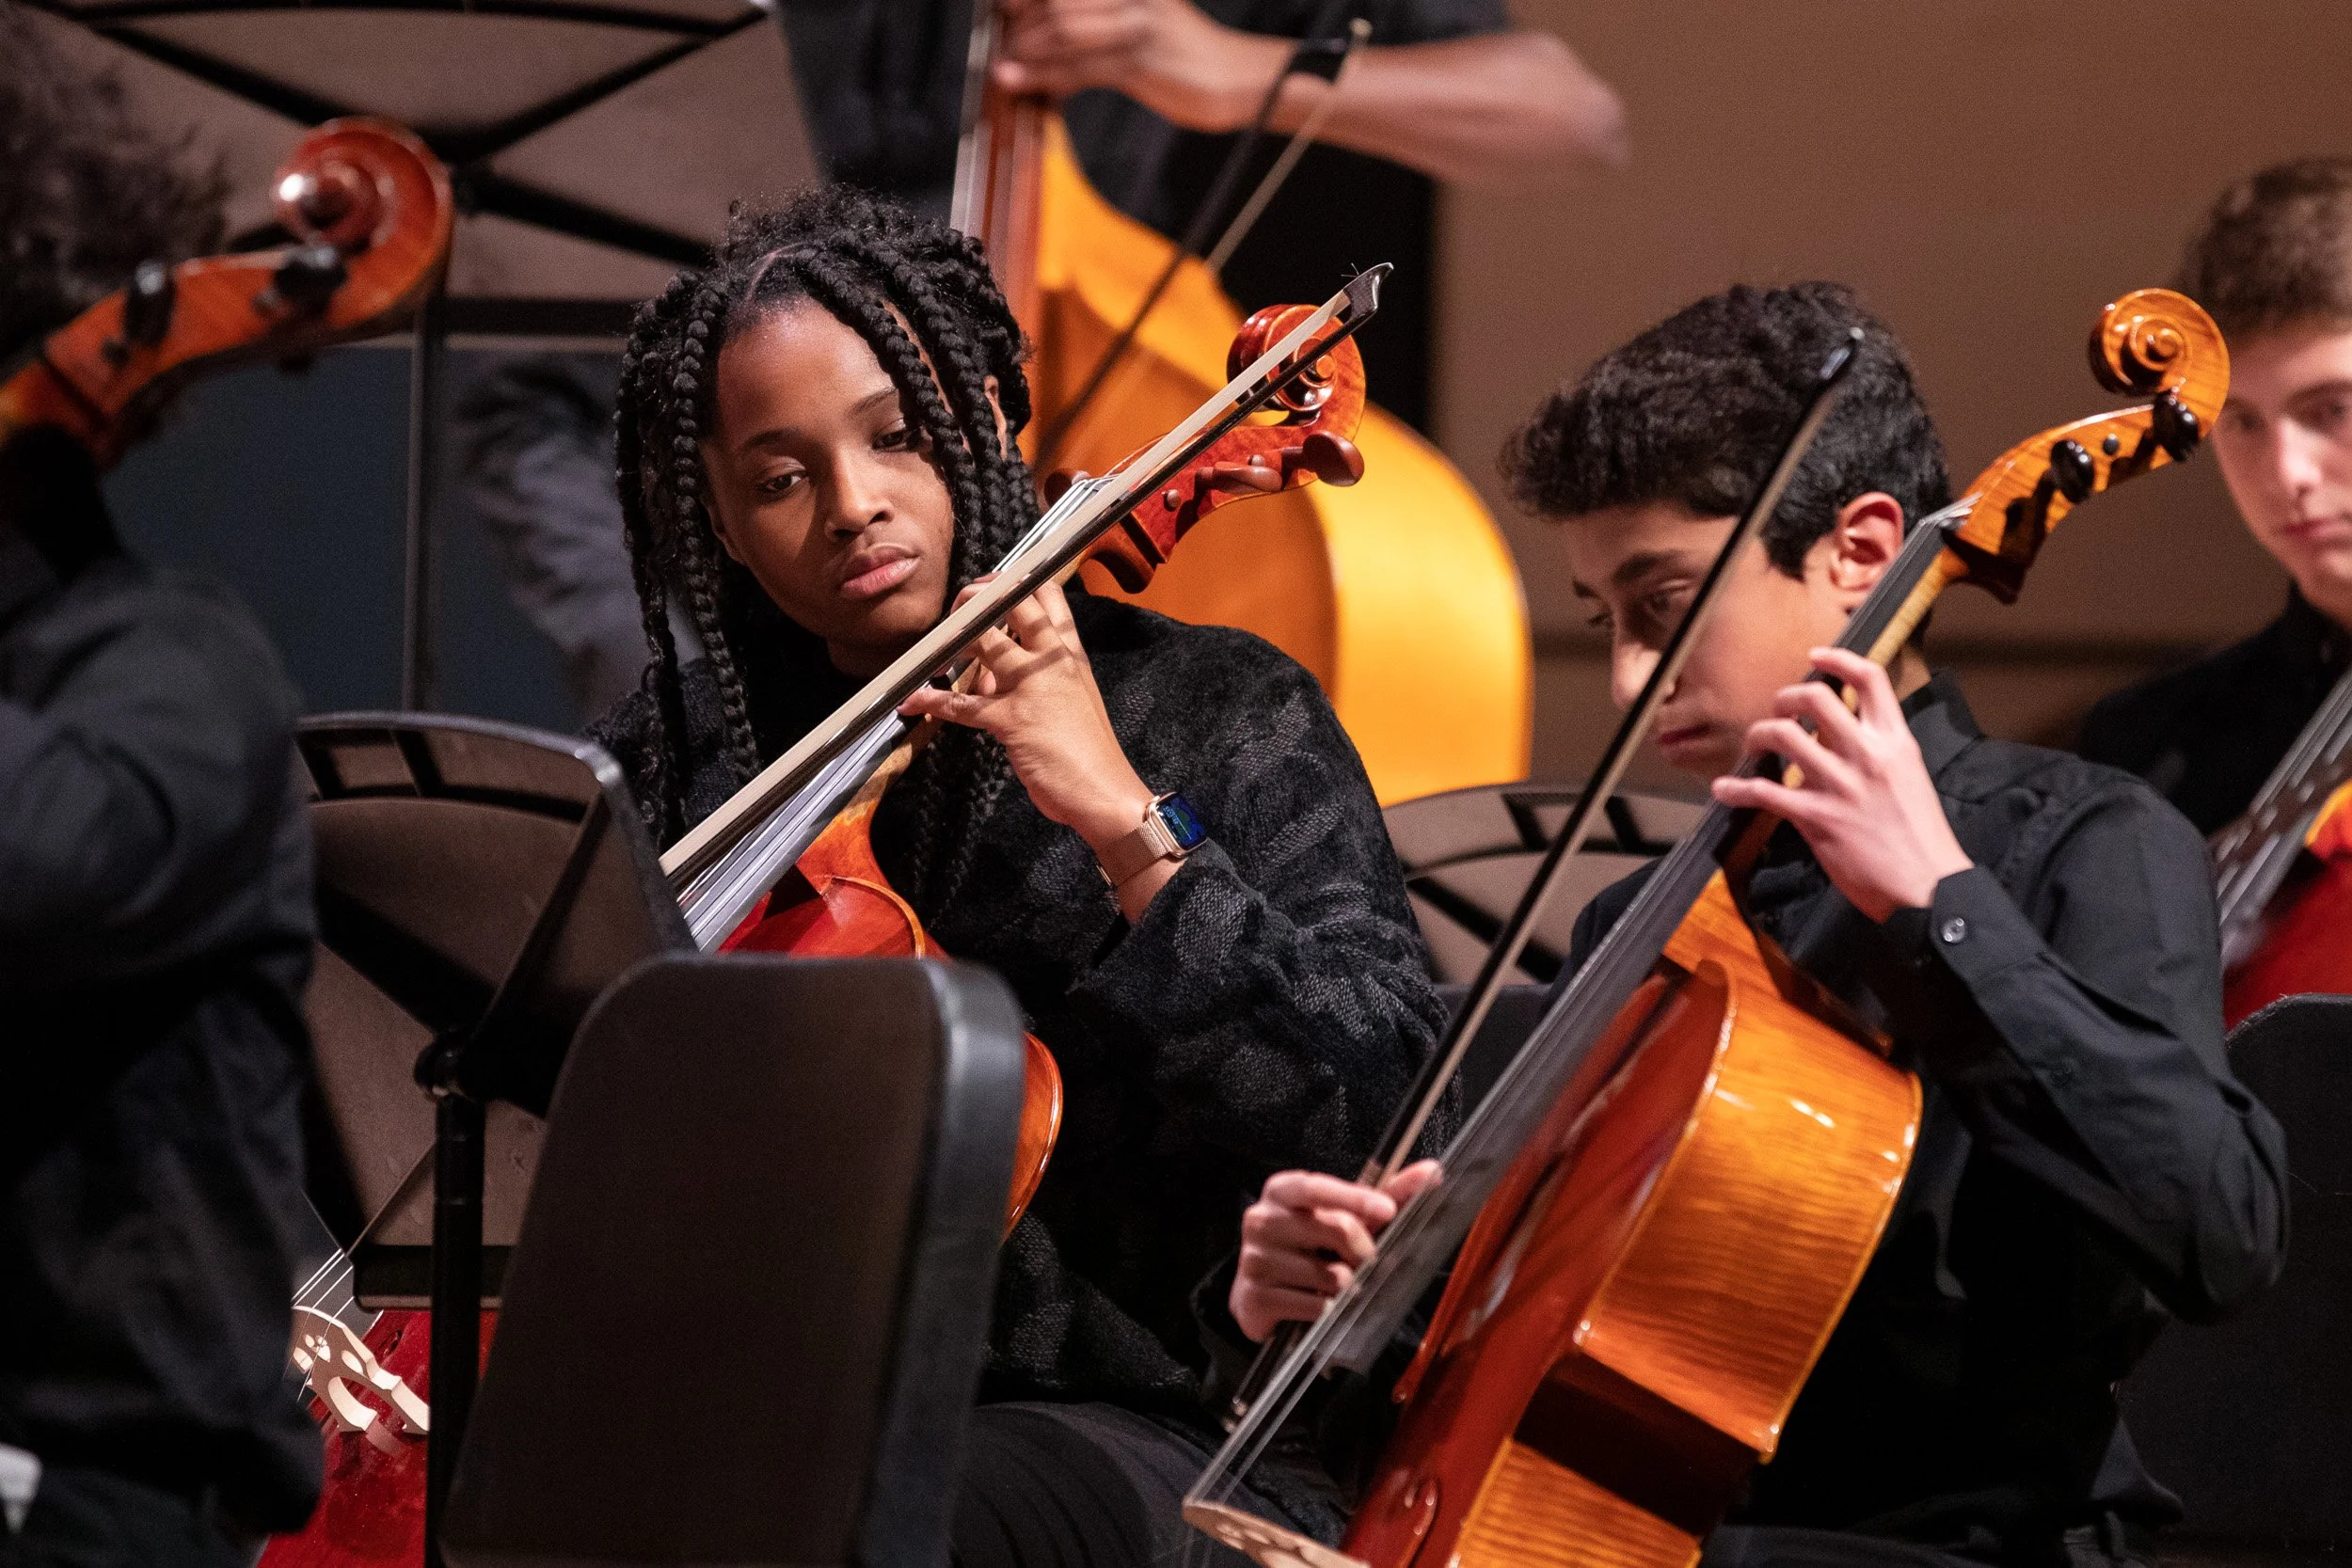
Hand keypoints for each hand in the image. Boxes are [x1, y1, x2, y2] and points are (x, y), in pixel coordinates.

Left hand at [898, 579, 1170, 904]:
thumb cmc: (1088, 750)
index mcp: (1070, 655)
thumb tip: (986, 673)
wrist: (1104, 791)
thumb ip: (1027, 680)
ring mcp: (1029, 688)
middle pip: (1015, 604)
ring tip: (931, 648)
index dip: (1018, 582)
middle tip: (959, 605)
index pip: (1050, 598)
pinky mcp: (1009, 720)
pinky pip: (961, 704)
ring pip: (985, 642)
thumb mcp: (1069, 700)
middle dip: (979, 597)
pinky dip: (931, 700)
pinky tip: (912, 700)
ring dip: (951, 640)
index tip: (992, 582)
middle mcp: (1051, 662)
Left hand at [993, 0, 1280, 132]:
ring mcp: (1137, 23)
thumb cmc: (1187, 56)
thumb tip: (1037, 40)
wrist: (1243, 78)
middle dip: (1019, 24)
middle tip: (1005, 48)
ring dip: (1026, 53)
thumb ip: (1091, 28)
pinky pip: (1079, 67)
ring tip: (1008, 69)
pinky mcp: (1141, 62)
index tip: (1004, 14)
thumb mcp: (1136, 27)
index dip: (1023, 0)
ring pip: (1061, 27)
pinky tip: (1021, 82)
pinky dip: (1042, 77)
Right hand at [1230, 1161, 1439, 1342]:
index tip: (1387, 1210)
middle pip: (1334, 1229)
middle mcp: (1261, 1218)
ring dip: (1343, 1286)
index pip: (1318, 1187)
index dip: (1355, 1197)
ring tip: (1330, 1284)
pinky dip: (1325, 1310)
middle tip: (1363, 1261)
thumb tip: (1433, 1170)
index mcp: (1283, 1191)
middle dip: (1363, 1251)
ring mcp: (1253, 1259)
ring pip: (1328, 1275)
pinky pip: (1312, 1306)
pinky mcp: (1252, 1297)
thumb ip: (1388, 1194)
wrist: (1264, 1290)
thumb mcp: (1346, 1216)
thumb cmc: (1313, 1245)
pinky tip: (1314, 1304)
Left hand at [1708, 648, 1972, 922]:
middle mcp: (1867, 755)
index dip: (1838, 659)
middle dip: (1785, 698)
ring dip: (1758, 735)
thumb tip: (1844, 738)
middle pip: (1815, 697)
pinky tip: (1724, 789)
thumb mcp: (1910, 779)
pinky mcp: (1817, 818)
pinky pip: (1763, 792)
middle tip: (1777, 710)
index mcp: (1896, 742)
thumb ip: (1880, 754)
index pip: (1871, 679)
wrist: (1929, 888)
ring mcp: (1840, 785)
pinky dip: (1736, 789)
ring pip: (1783, 735)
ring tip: (1753, 745)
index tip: (1814, 656)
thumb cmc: (1921, 837)